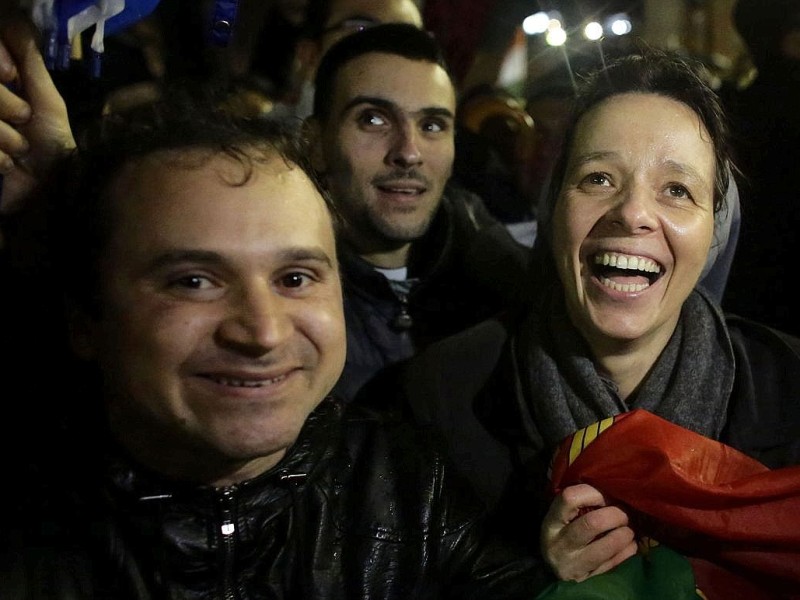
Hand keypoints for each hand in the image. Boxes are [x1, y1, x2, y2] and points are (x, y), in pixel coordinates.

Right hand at [0, 8, 74, 214]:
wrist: (52, 190)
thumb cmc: (51, 144)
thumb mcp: (45, 99)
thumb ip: (28, 61)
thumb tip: (16, 18)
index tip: (11, 75)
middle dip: (6, 106)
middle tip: (23, 124)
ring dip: (4, 137)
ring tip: (19, 151)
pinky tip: (7, 167)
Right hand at [541, 483, 637, 581]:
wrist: (553, 571)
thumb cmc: (561, 534)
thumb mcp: (560, 518)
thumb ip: (579, 505)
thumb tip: (612, 491)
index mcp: (552, 522)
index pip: (570, 498)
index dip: (594, 493)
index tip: (605, 496)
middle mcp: (559, 543)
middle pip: (592, 523)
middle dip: (616, 515)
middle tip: (624, 514)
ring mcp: (573, 564)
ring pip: (606, 547)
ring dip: (624, 534)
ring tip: (628, 530)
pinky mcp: (587, 579)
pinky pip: (614, 563)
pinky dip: (627, 551)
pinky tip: (629, 544)